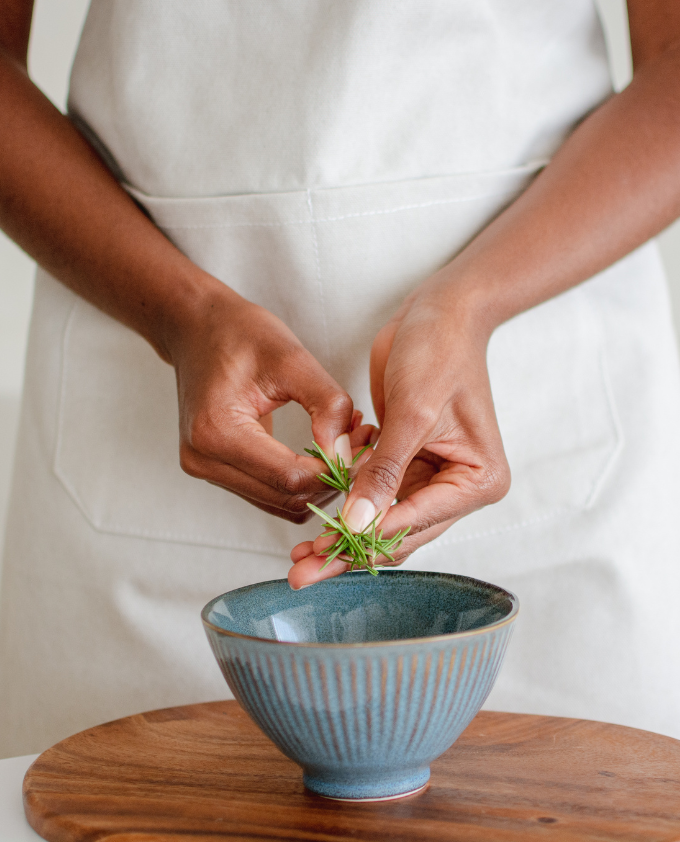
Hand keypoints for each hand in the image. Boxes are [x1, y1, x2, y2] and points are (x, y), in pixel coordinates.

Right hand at [166, 282, 355, 522]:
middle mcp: (204, 459)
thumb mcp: (292, 357)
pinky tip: (322, 451)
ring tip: (346, 444)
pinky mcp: (216, 470)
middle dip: (332, 478)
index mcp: (217, 431)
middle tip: (363, 443)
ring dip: (319, 482)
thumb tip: (349, 454)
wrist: (195, 328)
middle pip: (286, 497)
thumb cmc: (239, 333)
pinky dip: (301, 480)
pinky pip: (269, 493)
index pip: (290, 477)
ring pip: (281, 503)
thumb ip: (327, 405)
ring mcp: (205, 469)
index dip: (335, 470)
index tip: (365, 444)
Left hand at [288, 275, 510, 583]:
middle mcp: (459, 486)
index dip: (366, 539)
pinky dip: (347, 502)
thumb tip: (356, 525)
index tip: (322, 555)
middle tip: (303, 573)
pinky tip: (316, 516)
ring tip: (300, 555)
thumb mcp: (412, 412)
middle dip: (349, 551)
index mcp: (477, 480)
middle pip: (398, 531)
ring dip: (343, 534)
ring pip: (382, 519)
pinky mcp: (407, 462)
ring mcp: (432, 476)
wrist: (439, 312)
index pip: (415, 521)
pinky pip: (374, 494)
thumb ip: (384, 472)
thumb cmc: (439, 352)